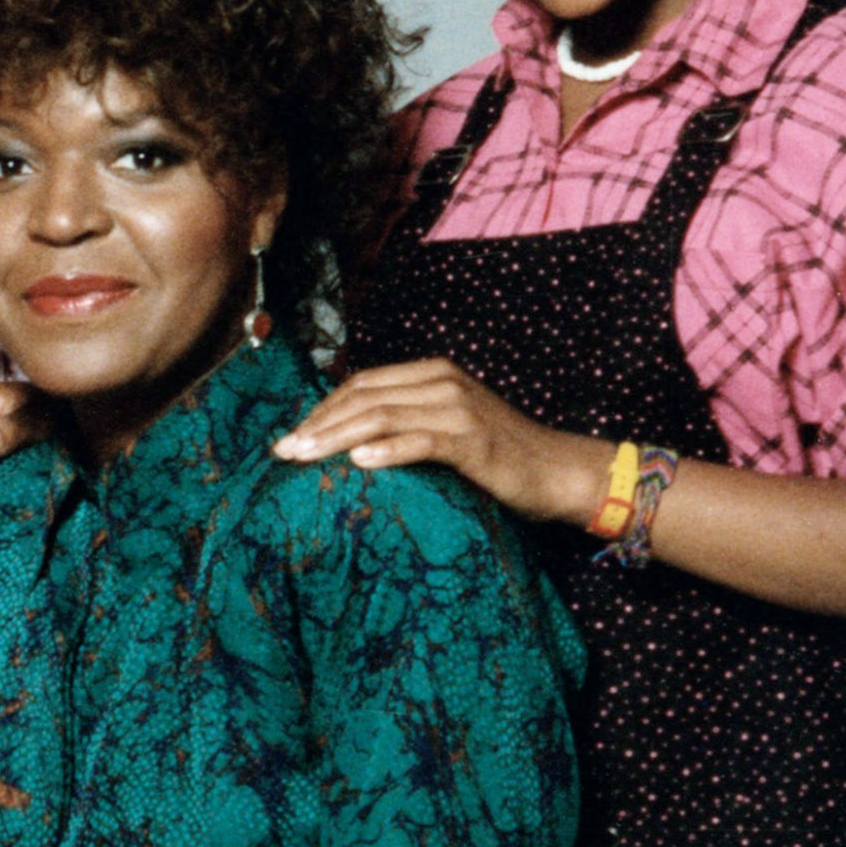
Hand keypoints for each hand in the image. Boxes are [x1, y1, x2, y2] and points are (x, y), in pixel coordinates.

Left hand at [274, 358, 605, 524]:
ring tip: (305, 457)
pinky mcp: (474, 440)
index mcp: (431, 374)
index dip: (321, 409)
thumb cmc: (499, 457)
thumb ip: (405, 422)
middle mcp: (442, 382)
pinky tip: (359, 463)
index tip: (291, 437)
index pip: (361, 384)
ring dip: (336, 437)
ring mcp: (459, 408)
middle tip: (284, 451)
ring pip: (381, 416)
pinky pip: (422, 442)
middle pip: (363, 397)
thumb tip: (346, 441)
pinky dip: (387, 450)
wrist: (562, 472)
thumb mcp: (445, 428)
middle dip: (318, 424)